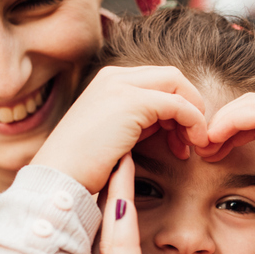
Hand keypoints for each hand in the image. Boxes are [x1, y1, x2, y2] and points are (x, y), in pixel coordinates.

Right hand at [33, 66, 208, 193]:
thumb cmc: (84, 165)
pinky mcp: (132, 103)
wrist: (60, 176)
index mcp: (109, 81)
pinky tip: (192, 144)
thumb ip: (140, 121)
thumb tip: (170, 123)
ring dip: (194, 114)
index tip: (179, 138)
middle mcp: (115, 76)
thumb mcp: (115, 134)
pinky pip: (178, 105)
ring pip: (177, 85)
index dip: (176, 105)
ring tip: (193, 144)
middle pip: (171, 77)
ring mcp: (122, 86)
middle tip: (192, 139)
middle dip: (190, 105)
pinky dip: (193, 122)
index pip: (157, 80)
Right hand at [84, 154, 222, 253]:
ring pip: (104, 237)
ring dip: (108, 187)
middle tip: (107, 132)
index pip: (107, 236)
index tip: (118, 150)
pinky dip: (119, 225)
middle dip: (99, 180)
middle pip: (96, 229)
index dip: (108, 192)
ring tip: (113, 142)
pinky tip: (122, 190)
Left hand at [198, 93, 254, 229]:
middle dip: (222, 122)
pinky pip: (253, 115)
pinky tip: (214, 143)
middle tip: (199, 145)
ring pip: (249, 106)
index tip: (208, 147)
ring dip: (221, 124)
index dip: (230, 126)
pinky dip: (229, 125)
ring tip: (203, 146)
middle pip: (251, 103)